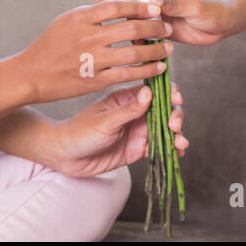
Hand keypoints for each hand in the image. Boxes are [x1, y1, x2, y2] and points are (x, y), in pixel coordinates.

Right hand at [15, 0, 173, 103]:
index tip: (157, 8)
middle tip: (167, 27)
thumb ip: (99, 4)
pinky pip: (127, 74)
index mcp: (80, 17)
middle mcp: (87, 36)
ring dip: (155, 50)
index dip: (141, 6)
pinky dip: (145, 71)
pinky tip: (157, 68)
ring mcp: (91, 59)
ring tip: (168, 48)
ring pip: (132, 52)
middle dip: (154, 27)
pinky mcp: (94, 80)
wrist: (30, 75)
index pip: (118, 6)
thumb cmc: (50, 44)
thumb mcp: (70, 18)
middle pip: (130, 27)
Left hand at [44, 80, 187, 177]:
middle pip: (165, 109)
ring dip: (177, 134)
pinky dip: (171, 150)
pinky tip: (177, 154)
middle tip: (174, 126)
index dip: (170, 92)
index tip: (177, 98)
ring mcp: (137, 130)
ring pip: (165, 129)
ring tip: (180, 144)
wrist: (65, 156)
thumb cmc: (80, 132)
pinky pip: (159, 147)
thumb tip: (150, 92)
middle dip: (175, 115)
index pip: (155, 89)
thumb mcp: (105, 120)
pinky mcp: (137, 149)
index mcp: (127, 98)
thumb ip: (128, 110)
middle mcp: (135, 112)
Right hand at [123, 0, 236, 44]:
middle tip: (134, 18)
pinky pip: (144, 31)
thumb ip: (174, 4)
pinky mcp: (159, 28)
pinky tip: (142, 44)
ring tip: (138, 34)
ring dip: (133, 24)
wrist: (222, 27)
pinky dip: (140, 37)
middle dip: (129, 6)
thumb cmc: (212, 10)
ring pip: (136, 15)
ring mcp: (158, 12)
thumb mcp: (194, 7)